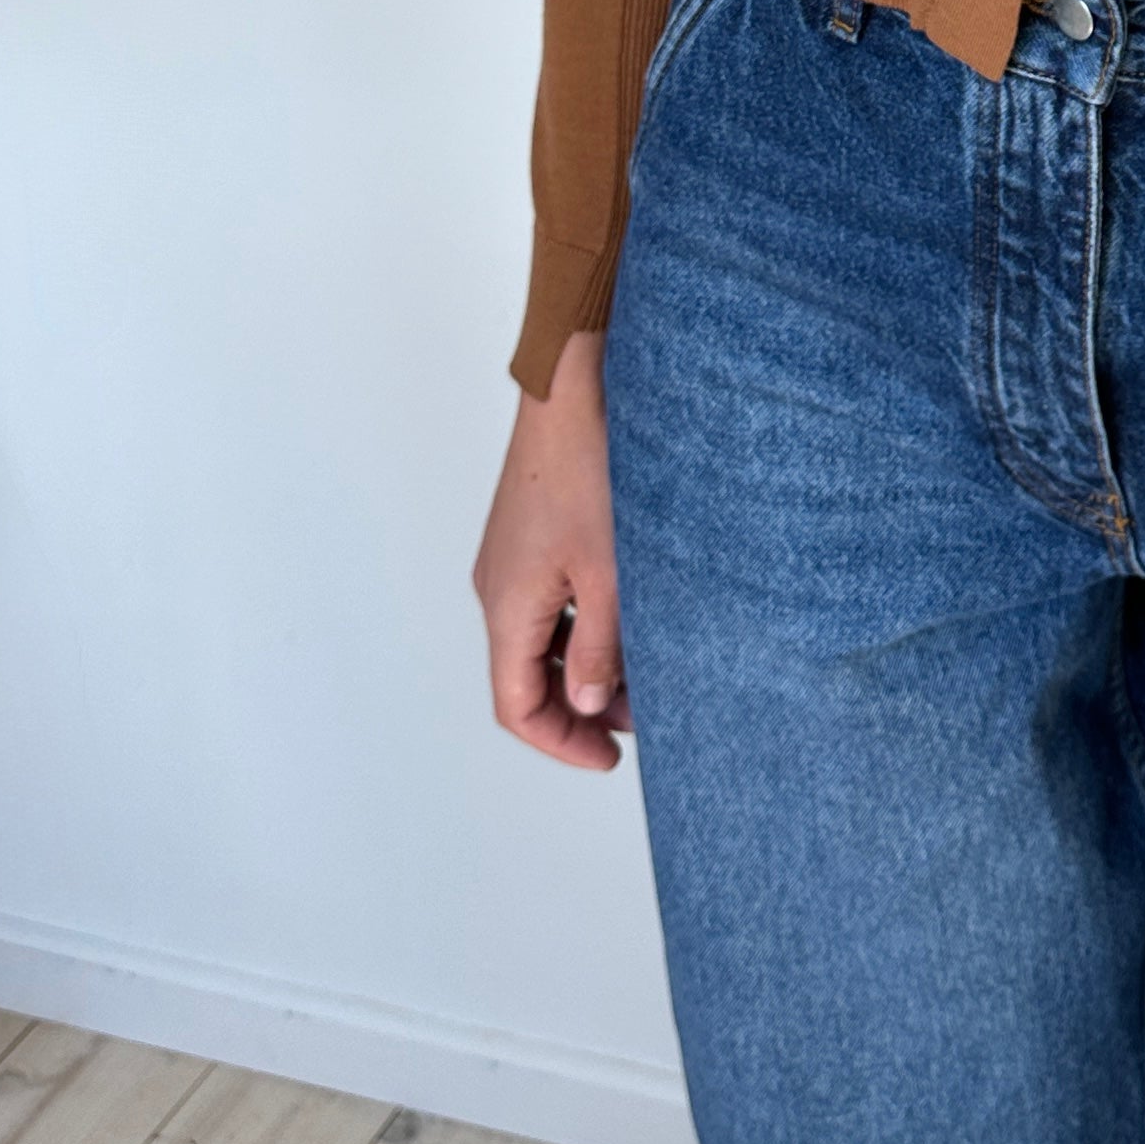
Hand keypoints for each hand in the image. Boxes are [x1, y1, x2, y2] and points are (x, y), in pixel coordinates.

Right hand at [472, 326, 634, 769]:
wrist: (572, 384)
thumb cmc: (592, 471)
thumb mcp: (610, 574)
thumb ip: (599, 649)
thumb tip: (589, 707)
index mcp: (507, 607)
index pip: (517, 706)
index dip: (562, 743)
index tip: (611, 759)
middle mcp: (498, 588)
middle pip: (527, 677)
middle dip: (580, 708)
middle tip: (642, 718)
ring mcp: (511, 558)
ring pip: (542, 638)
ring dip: (586, 664)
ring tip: (646, 669)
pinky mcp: (530, 532)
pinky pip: (548, 600)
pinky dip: (583, 625)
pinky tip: (630, 617)